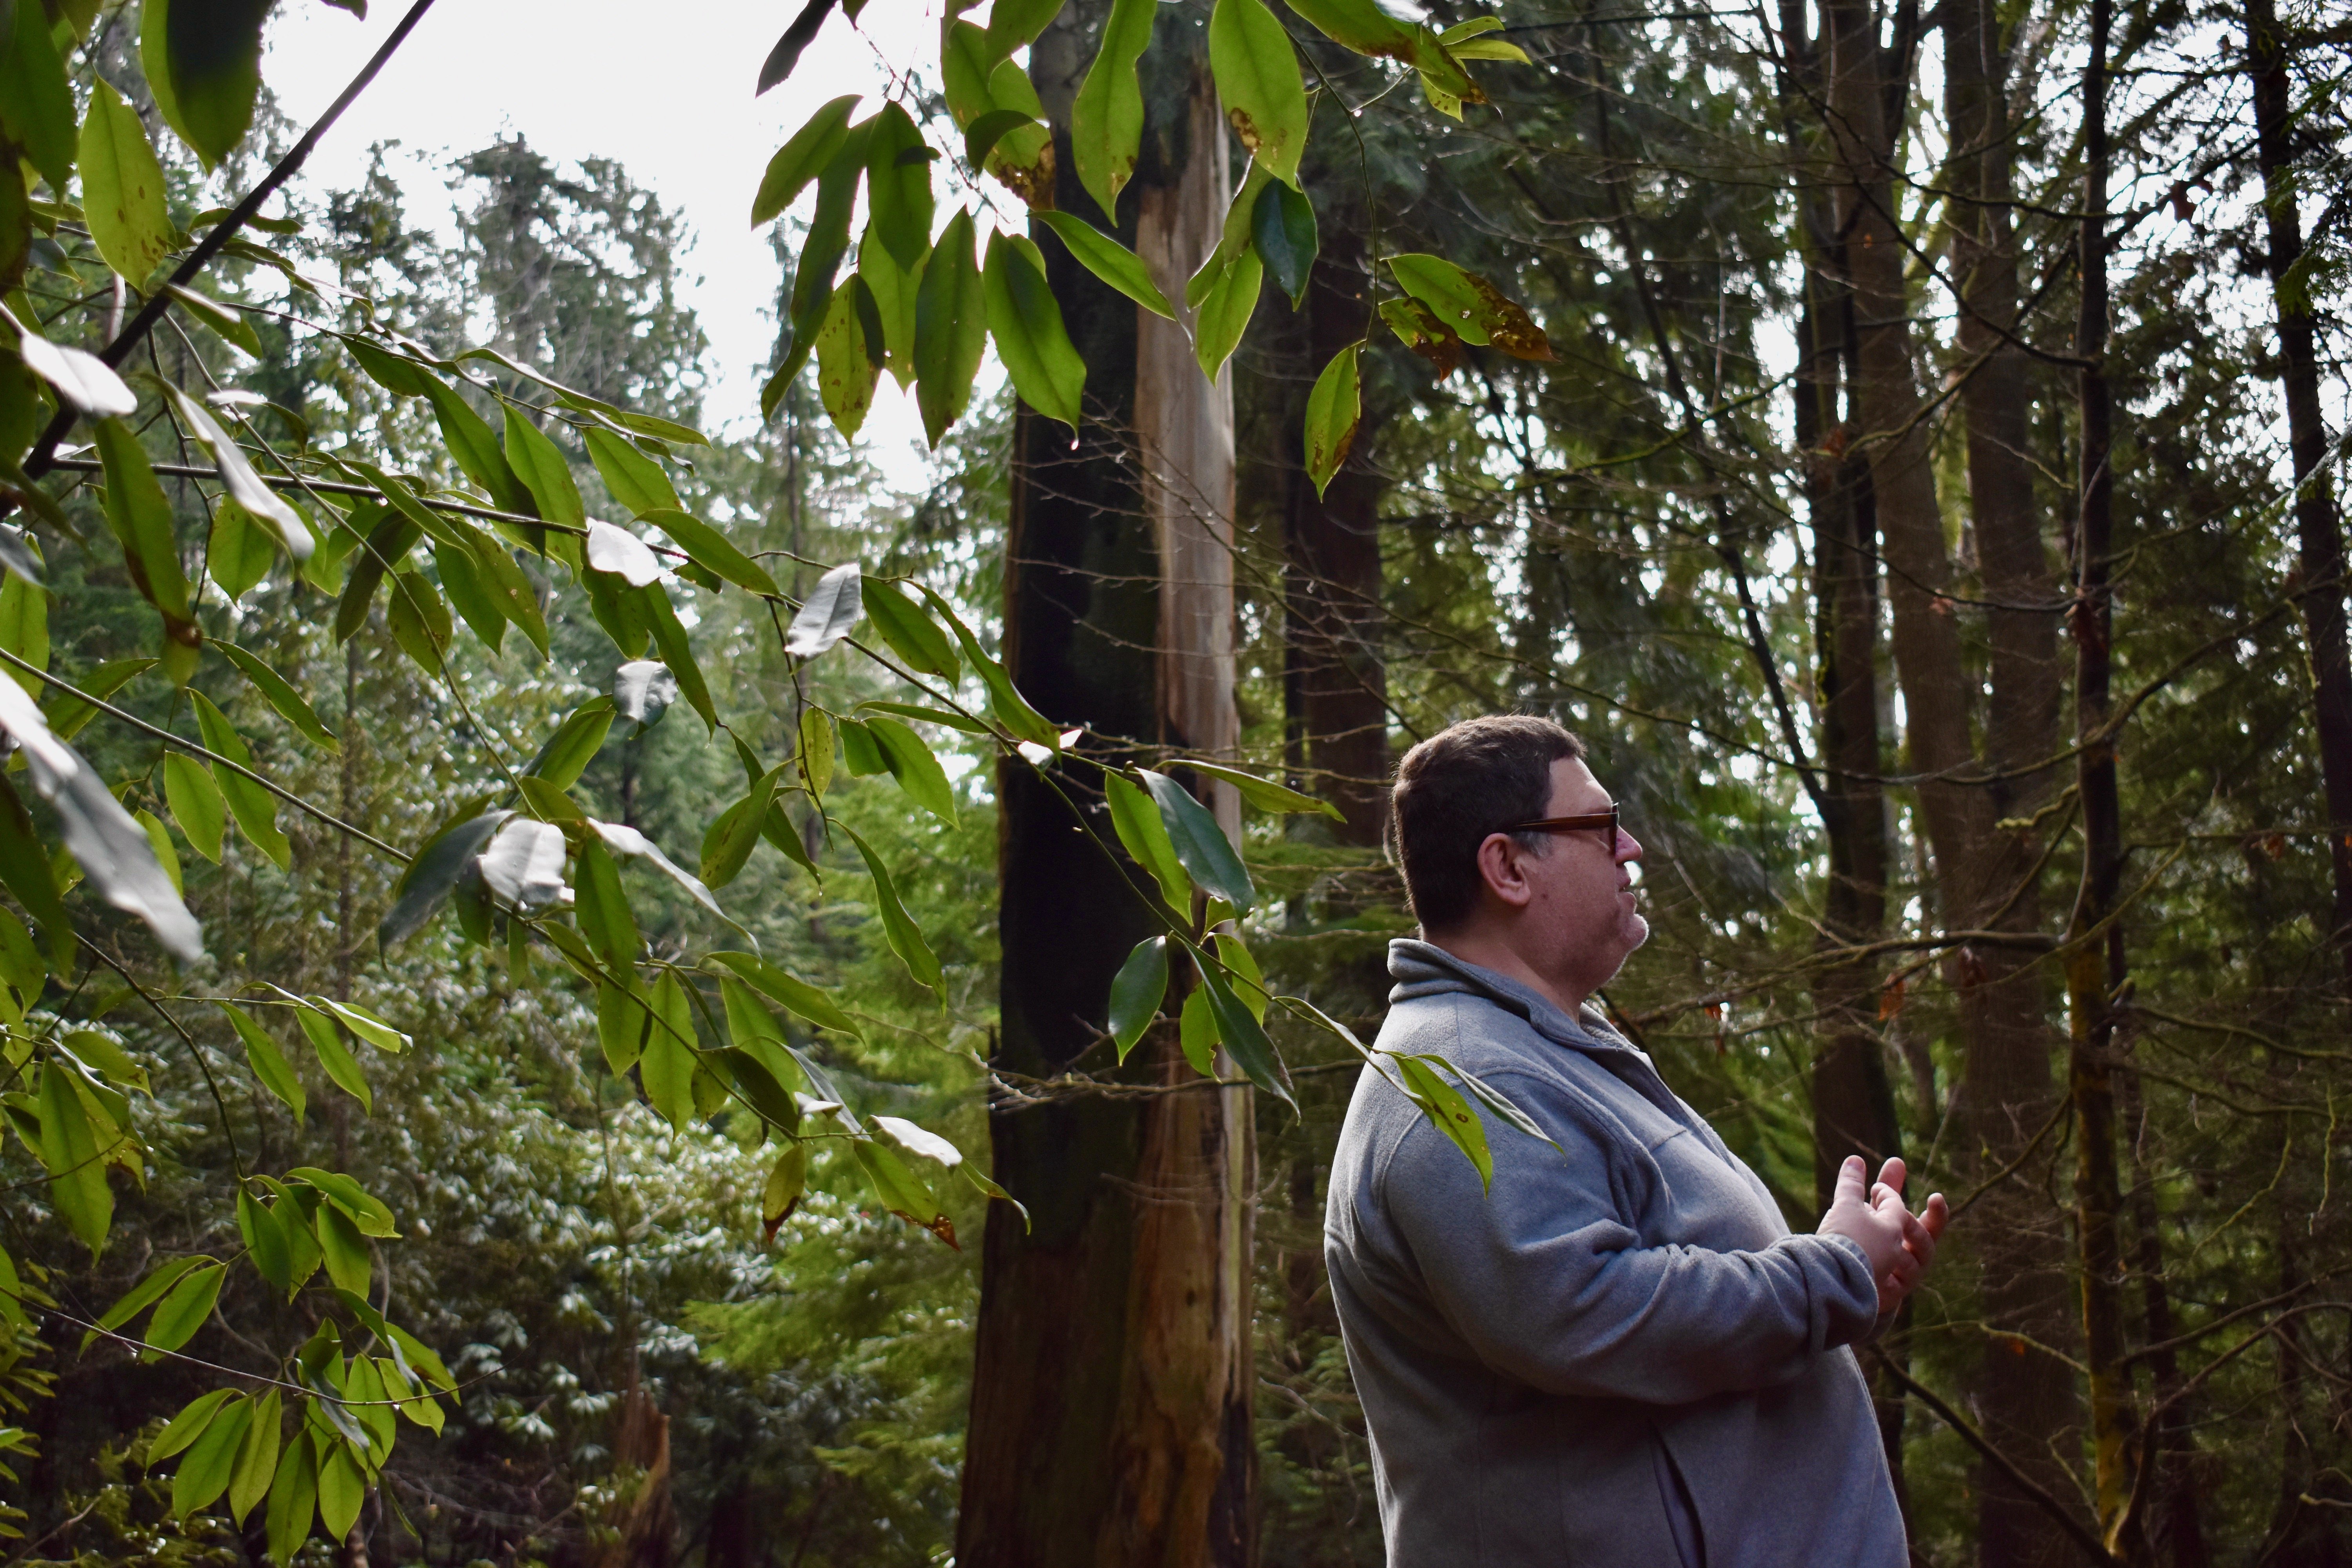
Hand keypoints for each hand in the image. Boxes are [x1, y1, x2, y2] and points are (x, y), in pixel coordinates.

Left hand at [1817, 1156, 1948, 1313]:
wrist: (1853, 1284)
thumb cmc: (1868, 1244)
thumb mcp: (1875, 1214)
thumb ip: (1885, 1190)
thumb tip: (1885, 1158)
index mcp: (1912, 1237)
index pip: (1932, 1224)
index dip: (1938, 1212)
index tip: (1936, 1196)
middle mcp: (1914, 1259)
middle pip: (1927, 1243)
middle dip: (1917, 1226)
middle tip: (1904, 1216)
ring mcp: (1906, 1279)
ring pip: (1914, 1262)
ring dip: (1900, 1246)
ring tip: (1884, 1238)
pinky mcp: (1893, 1296)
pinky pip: (1898, 1283)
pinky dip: (1889, 1273)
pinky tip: (1879, 1267)